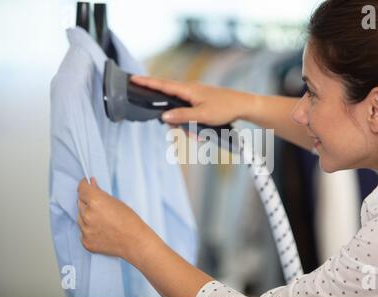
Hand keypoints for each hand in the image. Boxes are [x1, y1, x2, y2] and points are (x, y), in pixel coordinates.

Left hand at [77, 177, 148, 259]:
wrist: (135, 242)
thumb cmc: (130, 221)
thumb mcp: (116, 202)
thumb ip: (100, 193)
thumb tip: (91, 184)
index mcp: (95, 201)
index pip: (81, 189)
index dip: (84, 185)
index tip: (85, 184)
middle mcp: (87, 215)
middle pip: (80, 202)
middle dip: (87, 201)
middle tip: (100, 205)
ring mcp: (85, 229)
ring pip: (80, 217)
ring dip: (87, 216)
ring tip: (104, 220)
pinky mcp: (85, 241)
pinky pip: (83, 231)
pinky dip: (89, 229)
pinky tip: (102, 230)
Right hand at [130, 76, 257, 125]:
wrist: (243, 105)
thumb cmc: (225, 108)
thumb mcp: (202, 115)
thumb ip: (182, 116)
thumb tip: (164, 116)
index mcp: (188, 90)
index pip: (162, 85)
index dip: (147, 83)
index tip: (133, 79)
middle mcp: (190, 90)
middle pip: (171, 104)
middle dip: (175, 120)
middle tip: (188, 132)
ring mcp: (196, 96)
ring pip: (182, 112)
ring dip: (188, 126)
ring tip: (200, 136)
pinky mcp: (201, 102)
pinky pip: (191, 113)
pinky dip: (194, 124)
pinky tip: (202, 133)